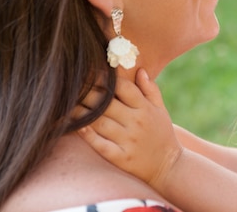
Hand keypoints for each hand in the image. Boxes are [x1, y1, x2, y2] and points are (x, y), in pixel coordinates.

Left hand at [78, 69, 182, 191]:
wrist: (168, 165)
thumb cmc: (162, 133)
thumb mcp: (161, 109)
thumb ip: (150, 89)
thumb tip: (139, 70)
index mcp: (146, 108)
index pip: (124, 88)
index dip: (107, 78)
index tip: (92, 72)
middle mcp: (137, 123)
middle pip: (107, 104)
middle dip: (89, 93)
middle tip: (74, 85)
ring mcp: (128, 141)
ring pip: (100, 123)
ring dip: (82, 112)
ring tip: (68, 103)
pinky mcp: (121, 157)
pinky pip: (100, 144)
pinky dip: (88, 135)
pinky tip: (77, 126)